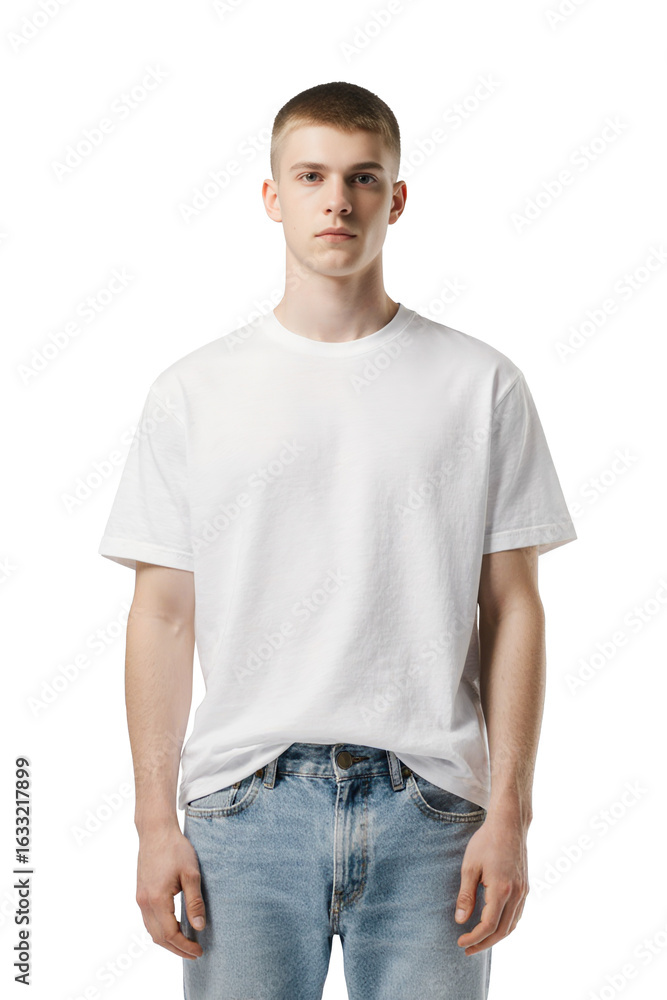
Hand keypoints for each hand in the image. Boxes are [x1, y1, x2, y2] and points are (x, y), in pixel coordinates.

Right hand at [135, 823, 206, 959]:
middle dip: (176, 949)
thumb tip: (199, 928)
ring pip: (151, 931)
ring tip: (186, 944)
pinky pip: (148, 921)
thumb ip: (194, 902)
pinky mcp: (140, 893)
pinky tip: (173, 928)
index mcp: (157, 899)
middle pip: (158, 938)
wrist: (156, 831)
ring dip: (167, 941)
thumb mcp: (191, 874)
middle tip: (194, 953)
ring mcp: (140, 898)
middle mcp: (144, 902)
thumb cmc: (175, 849)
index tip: (199, 951)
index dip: (185, 946)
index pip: (170, 934)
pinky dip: (160, 930)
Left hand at [454, 808, 529, 954]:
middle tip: (467, 949)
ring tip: (478, 941)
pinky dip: (505, 925)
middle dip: (484, 944)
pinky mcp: (525, 887)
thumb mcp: (470, 867)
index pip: (488, 926)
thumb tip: (460, 921)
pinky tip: (494, 925)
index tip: (460, 941)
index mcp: (502, 890)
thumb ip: (466, 895)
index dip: (474, 938)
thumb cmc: (486, 842)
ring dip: (495, 937)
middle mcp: (517, 894)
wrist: (509, 824)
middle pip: (502, 931)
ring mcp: (524, 891)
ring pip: (512, 925)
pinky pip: (517, 914)